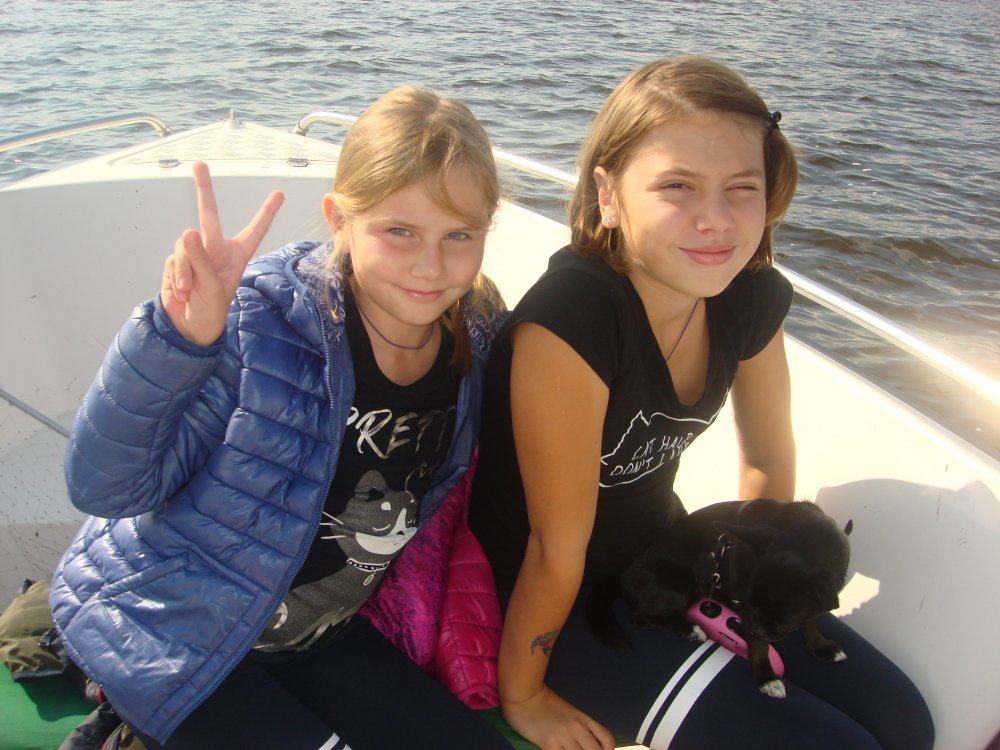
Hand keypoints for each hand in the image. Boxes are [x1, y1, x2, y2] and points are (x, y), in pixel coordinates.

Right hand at [160, 161, 283, 344]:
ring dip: (185, 270)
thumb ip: (201, 259)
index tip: (279, 193)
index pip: (254, 231)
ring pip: (185, 245)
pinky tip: (181, 292)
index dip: (266, 213)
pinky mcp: (177, 261)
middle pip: (209, 214)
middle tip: (199, 164)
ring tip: (190, 291)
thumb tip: (188, 231)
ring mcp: (195, 254)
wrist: (188, 327)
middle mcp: (216, 250)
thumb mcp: (212, 287)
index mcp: (236, 256)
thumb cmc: (210, 311)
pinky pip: (174, 259)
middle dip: (203, 189)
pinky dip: (176, 276)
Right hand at [503, 686, 614, 749]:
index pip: (606, 738)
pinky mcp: (548, 744)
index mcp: (583, 718)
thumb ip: (579, 725)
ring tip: (567, 749)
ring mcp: (563, 736)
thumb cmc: (543, 702)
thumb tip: (586, 743)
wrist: (524, 696)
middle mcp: (577, 728)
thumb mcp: (568, 710)